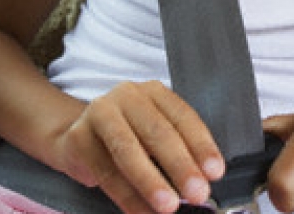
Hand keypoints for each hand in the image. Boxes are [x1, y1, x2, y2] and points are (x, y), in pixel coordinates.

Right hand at [51, 81, 224, 213]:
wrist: (78, 138)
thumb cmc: (128, 136)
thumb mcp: (155, 135)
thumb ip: (179, 151)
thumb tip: (202, 181)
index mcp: (154, 92)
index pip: (183, 117)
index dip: (201, 146)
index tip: (215, 172)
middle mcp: (128, 95)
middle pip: (157, 131)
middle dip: (180, 166)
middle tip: (197, 193)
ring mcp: (100, 112)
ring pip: (128, 150)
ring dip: (151, 182)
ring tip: (168, 206)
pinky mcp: (79, 136)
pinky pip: (106, 171)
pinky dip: (127, 197)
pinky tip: (142, 212)